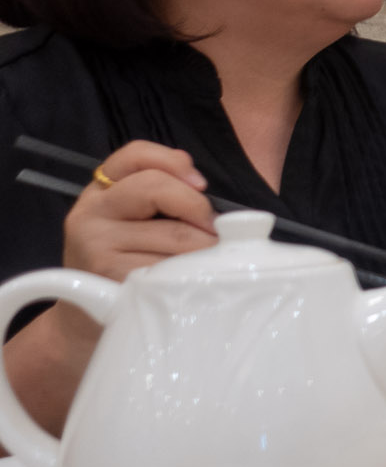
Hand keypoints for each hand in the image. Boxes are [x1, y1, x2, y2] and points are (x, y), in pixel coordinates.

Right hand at [61, 141, 216, 280]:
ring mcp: (96, 243)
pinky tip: (190, 278)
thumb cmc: (128, 258)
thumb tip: (203, 188)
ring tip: (209, 258)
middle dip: (198, 208)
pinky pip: (170, 265)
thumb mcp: (138, 220)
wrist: (89, 312)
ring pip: (174, 232)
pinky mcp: (110, 274)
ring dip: (205, 246)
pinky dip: (191, 271)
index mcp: (102, 189)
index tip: (201, 184)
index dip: (173, 161)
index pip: (135, 154)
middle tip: (214, 230)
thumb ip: (165, 195)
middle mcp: (92, 211)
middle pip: (156, 187)